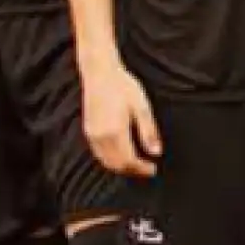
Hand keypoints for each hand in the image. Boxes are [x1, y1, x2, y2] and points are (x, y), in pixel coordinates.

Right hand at [81, 61, 161, 177]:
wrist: (100, 73)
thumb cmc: (124, 87)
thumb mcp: (142, 107)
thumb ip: (148, 132)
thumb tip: (156, 153)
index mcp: (115, 132)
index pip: (129, 161)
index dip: (142, 169)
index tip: (154, 170)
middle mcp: (100, 137)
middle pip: (116, 165)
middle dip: (132, 171)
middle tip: (147, 170)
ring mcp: (91, 135)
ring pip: (106, 162)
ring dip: (121, 167)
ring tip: (137, 165)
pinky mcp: (87, 131)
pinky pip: (98, 154)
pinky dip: (110, 160)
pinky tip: (121, 156)